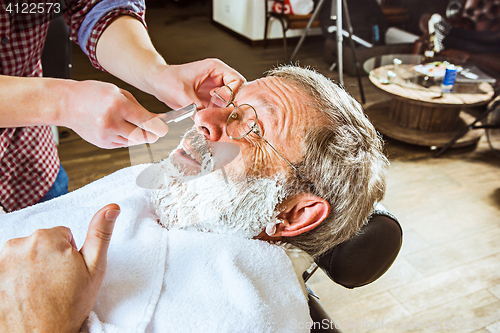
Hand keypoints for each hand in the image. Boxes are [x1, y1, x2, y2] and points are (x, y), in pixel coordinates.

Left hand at [0, 204, 120, 332]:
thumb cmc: (68, 307)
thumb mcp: (94, 268)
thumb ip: (101, 233)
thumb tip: (112, 208)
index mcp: (46, 239)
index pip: (62, 235)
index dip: (69, 255)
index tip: (68, 273)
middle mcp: (19, 245)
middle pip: (41, 243)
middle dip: (49, 259)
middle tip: (56, 283)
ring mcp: (2, 261)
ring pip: (24, 255)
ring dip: (31, 267)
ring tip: (40, 290)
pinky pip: (9, 268)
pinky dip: (15, 278)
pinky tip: (24, 293)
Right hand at [62, 80, 167, 148]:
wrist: (66, 104)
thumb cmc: (93, 94)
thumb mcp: (118, 93)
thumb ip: (140, 108)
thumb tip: (159, 120)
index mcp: (118, 105)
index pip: (147, 122)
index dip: (161, 127)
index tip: (166, 127)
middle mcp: (112, 122)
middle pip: (144, 136)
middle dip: (154, 134)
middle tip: (157, 129)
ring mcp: (106, 135)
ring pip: (135, 142)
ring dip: (141, 135)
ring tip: (136, 124)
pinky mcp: (103, 144)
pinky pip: (125, 144)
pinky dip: (129, 138)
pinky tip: (124, 128)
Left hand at [148, 58, 245, 109]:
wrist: (157, 82)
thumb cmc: (167, 80)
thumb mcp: (181, 94)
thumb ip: (195, 107)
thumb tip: (205, 120)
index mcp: (215, 68)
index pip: (236, 80)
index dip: (231, 94)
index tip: (219, 103)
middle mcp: (218, 77)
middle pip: (237, 92)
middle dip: (230, 104)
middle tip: (218, 113)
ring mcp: (215, 88)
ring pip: (230, 102)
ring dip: (223, 111)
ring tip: (210, 116)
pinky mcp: (211, 98)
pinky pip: (221, 107)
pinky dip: (217, 114)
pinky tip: (207, 117)